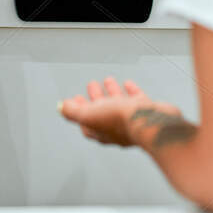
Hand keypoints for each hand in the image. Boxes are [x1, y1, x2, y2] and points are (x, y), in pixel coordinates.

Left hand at [60, 76, 175, 147]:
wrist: (152, 122)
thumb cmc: (122, 121)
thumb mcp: (89, 114)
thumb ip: (73, 112)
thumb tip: (60, 108)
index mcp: (101, 131)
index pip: (86, 123)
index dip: (79, 111)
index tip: (76, 99)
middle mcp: (117, 128)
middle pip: (103, 112)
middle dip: (96, 99)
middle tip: (92, 87)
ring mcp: (133, 121)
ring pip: (119, 105)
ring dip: (112, 93)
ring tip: (108, 81)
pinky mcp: (147, 112)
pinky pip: (137, 100)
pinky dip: (131, 91)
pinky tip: (128, 84)